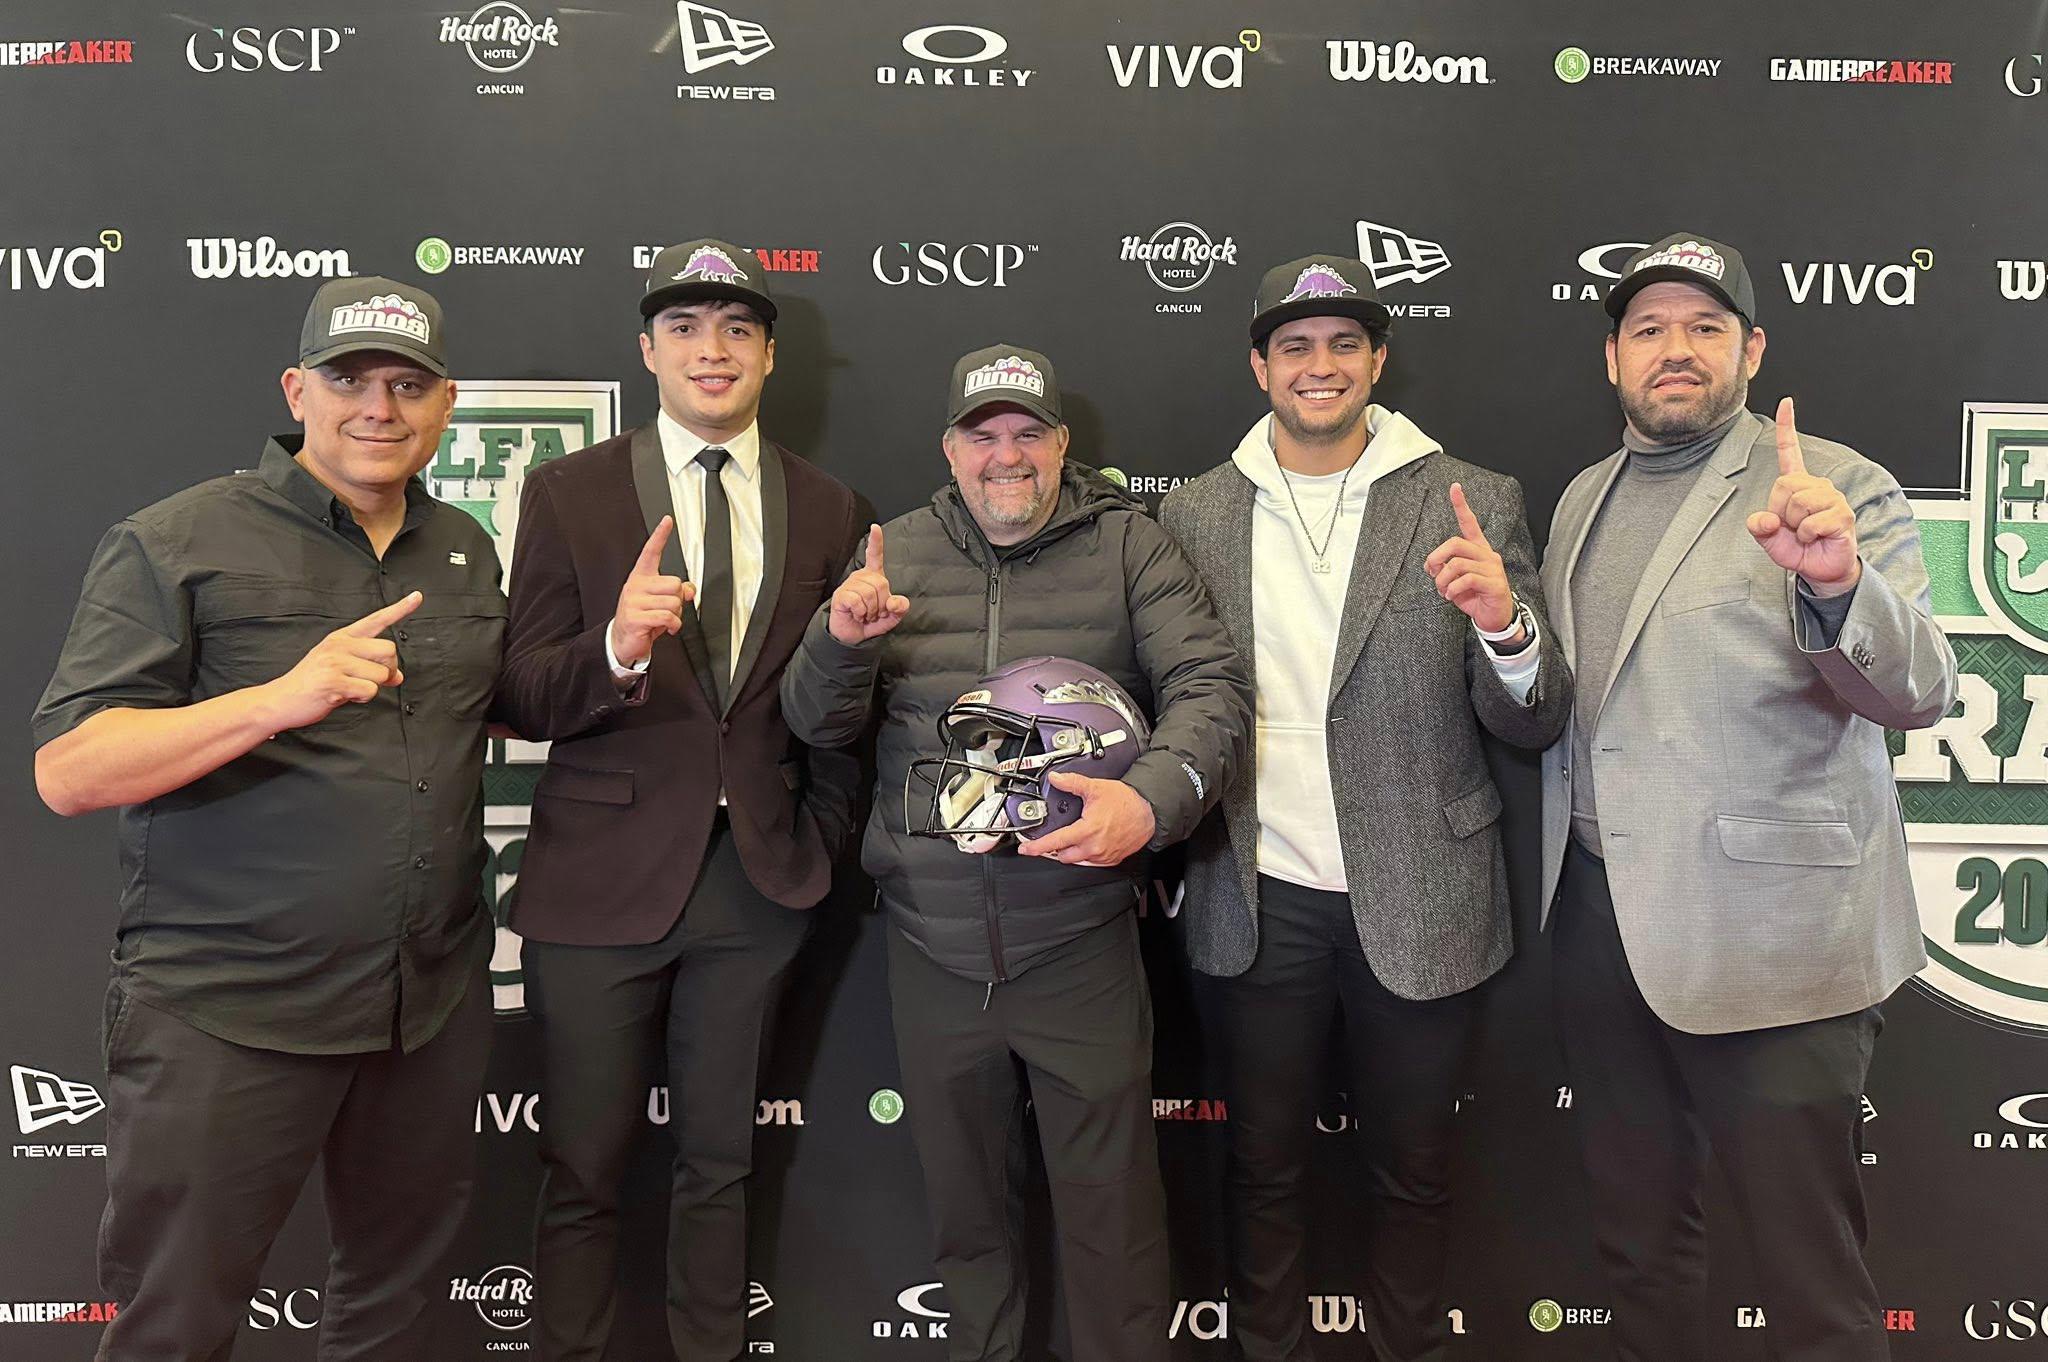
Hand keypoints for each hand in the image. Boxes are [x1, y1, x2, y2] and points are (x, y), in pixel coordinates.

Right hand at [259, 592, 421, 729]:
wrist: (280, 700)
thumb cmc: (313, 684)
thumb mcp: (341, 668)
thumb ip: (368, 666)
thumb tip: (398, 676)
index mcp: (342, 638)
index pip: (376, 619)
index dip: (399, 609)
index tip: (418, 596)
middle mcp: (339, 644)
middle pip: (389, 650)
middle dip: (387, 670)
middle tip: (369, 680)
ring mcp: (335, 661)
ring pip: (381, 674)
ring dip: (372, 687)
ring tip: (349, 689)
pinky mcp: (333, 681)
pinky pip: (369, 690)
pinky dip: (362, 699)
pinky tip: (343, 696)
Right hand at [610, 516, 693, 666]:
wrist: (623, 640)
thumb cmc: (643, 619)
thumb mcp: (661, 602)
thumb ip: (676, 592)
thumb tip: (690, 590)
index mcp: (642, 577)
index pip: (651, 552)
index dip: (660, 535)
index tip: (667, 520)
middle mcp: (636, 586)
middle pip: (675, 583)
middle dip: (678, 600)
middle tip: (667, 609)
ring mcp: (634, 601)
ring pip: (674, 602)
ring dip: (676, 615)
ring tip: (663, 620)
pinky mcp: (635, 617)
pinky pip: (667, 617)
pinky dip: (673, 625)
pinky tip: (666, 628)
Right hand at [828, 524, 909, 645]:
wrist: (852, 635)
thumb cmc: (870, 621)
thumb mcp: (891, 617)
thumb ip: (899, 608)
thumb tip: (895, 602)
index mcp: (873, 577)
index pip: (875, 556)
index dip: (876, 541)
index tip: (875, 527)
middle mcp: (860, 577)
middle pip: (881, 584)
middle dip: (882, 604)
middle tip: (874, 613)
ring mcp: (849, 585)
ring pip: (870, 594)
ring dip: (871, 611)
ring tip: (864, 614)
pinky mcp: (841, 595)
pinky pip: (858, 602)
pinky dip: (861, 613)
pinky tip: (856, 615)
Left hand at [1016, 771, 1156, 866]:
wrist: (1149, 812)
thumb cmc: (1127, 802)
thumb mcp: (1096, 788)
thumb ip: (1073, 783)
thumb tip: (1056, 779)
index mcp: (1086, 831)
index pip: (1055, 842)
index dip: (1037, 847)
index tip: (1026, 849)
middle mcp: (1093, 847)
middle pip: (1063, 856)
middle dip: (1056, 847)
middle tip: (1056, 837)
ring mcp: (1103, 856)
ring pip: (1077, 860)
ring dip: (1072, 851)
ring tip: (1074, 837)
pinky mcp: (1112, 860)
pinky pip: (1092, 862)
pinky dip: (1086, 854)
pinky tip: (1090, 842)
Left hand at [1422, 483, 1516, 634]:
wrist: (1494, 617)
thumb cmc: (1474, 596)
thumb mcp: (1454, 581)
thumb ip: (1445, 569)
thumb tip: (1432, 566)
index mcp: (1477, 550)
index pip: (1470, 523)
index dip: (1462, 505)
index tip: (1455, 488)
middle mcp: (1487, 555)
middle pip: (1456, 543)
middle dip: (1437, 557)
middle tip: (1432, 572)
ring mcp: (1492, 568)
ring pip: (1458, 564)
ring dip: (1443, 579)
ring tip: (1443, 590)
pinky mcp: (1494, 584)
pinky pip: (1468, 579)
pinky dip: (1453, 588)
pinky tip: (1451, 595)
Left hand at [1745, 397, 1861, 594]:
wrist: (1821, 569)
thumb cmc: (1798, 549)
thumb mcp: (1769, 539)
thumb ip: (1759, 527)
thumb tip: (1764, 519)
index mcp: (1797, 486)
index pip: (1790, 452)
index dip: (1786, 428)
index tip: (1786, 403)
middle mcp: (1817, 486)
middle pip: (1785, 484)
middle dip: (1781, 510)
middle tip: (1792, 527)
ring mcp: (1832, 498)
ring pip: (1798, 502)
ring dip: (1795, 525)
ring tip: (1806, 533)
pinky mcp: (1842, 515)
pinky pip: (1812, 522)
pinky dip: (1807, 535)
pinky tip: (1816, 538)